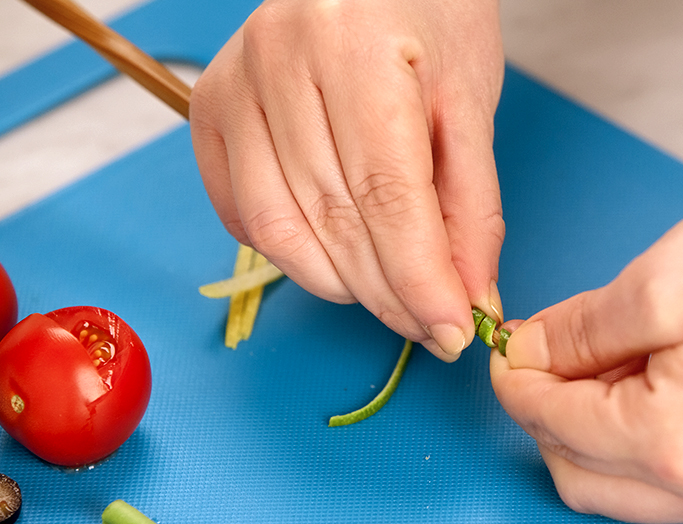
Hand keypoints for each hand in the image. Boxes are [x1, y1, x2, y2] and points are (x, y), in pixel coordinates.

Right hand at [189, 0, 505, 360]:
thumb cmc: (430, 14)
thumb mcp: (469, 101)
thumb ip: (469, 205)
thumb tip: (466, 295)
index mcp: (357, 44)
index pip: (387, 194)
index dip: (420, 278)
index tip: (452, 330)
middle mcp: (279, 60)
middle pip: (333, 219)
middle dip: (388, 292)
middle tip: (430, 325)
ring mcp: (234, 85)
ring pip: (280, 228)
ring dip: (340, 283)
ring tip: (387, 294)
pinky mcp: (210, 110)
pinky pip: (243, 212)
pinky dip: (291, 252)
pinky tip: (331, 254)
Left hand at [491, 174, 682, 523]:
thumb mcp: (663, 283)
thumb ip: (577, 331)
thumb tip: (526, 355)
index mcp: (676, 444)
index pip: (551, 426)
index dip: (514, 381)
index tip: (508, 348)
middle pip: (578, 474)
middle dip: (546, 414)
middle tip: (545, 354)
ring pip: (624, 487)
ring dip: (588, 431)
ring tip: (598, 360)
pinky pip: (674, 481)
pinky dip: (637, 439)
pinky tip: (642, 383)